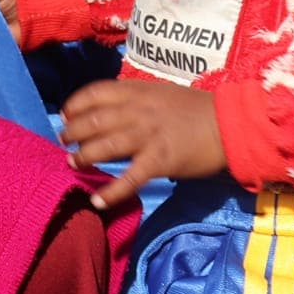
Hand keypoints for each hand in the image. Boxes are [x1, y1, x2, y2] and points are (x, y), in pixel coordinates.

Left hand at [62, 80, 226, 210]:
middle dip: (72, 132)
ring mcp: (148, 135)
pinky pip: (129, 178)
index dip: (75, 104)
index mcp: (137, 91)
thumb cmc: (196, 109)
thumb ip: (135, 100)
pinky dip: (111, 192)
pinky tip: (97, 201)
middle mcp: (138, 111)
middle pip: (93, 120)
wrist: (230, 124)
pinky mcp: (160, 160)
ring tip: (72, 164)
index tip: (65, 114)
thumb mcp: (160, 93)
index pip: (95, 92)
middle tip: (63, 141)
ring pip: (104, 146)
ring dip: (83, 157)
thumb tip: (110, 112)